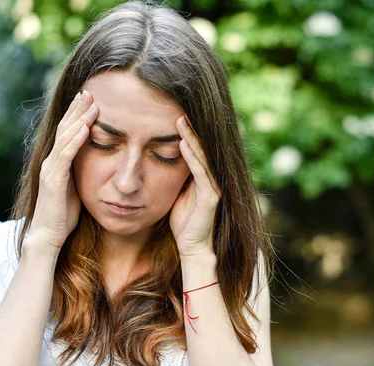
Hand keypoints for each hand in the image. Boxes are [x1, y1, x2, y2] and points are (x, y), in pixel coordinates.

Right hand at [29, 90, 98, 249]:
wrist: (49, 235)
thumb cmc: (64, 213)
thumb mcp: (76, 186)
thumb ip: (81, 171)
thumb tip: (97, 160)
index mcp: (58, 161)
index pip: (68, 132)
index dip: (78, 114)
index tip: (90, 98)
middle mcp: (51, 161)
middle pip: (65, 128)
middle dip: (77, 109)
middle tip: (89, 90)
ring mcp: (50, 169)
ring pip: (65, 138)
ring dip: (78, 119)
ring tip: (91, 103)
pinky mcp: (53, 180)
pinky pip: (65, 156)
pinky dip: (75, 140)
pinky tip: (85, 128)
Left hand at [170, 115, 221, 258]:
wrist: (193, 247)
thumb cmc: (183, 223)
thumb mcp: (176, 195)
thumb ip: (175, 179)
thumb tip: (160, 162)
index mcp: (202, 178)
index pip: (194, 151)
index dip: (186, 134)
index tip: (174, 116)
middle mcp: (210, 179)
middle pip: (200, 149)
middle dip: (189, 130)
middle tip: (178, 110)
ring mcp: (212, 187)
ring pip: (201, 157)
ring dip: (190, 138)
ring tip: (180, 120)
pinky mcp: (210, 197)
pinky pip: (199, 173)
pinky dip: (191, 157)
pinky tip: (183, 144)